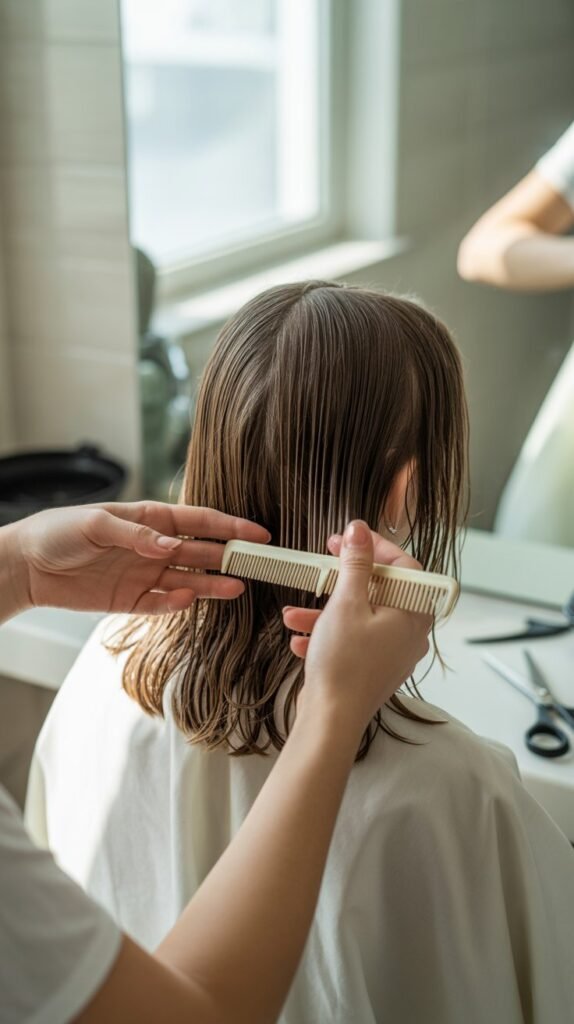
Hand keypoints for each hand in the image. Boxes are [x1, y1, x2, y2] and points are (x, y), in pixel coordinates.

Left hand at [3, 501, 269, 618]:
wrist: (26, 566)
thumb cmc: (57, 532)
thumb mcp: (95, 524)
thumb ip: (135, 534)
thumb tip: (169, 547)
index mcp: (149, 519)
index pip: (198, 521)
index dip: (230, 526)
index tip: (258, 534)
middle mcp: (153, 547)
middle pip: (201, 551)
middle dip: (230, 555)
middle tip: (259, 563)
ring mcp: (145, 574)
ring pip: (189, 579)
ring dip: (213, 583)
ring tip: (237, 586)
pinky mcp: (132, 600)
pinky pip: (163, 603)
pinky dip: (178, 602)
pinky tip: (191, 598)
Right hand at [283, 521, 430, 734]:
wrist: (332, 719)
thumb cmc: (345, 664)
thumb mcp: (347, 603)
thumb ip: (355, 563)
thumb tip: (360, 530)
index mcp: (414, 613)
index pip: (405, 567)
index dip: (377, 549)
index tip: (351, 540)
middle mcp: (409, 633)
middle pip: (380, 591)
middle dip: (344, 581)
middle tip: (325, 564)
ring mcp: (392, 652)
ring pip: (360, 617)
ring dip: (326, 611)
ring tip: (294, 612)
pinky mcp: (373, 668)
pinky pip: (352, 641)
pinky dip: (328, 635)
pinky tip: (299, 638)